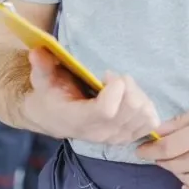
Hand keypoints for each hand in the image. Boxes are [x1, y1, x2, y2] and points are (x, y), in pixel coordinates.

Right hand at [24, 47, 159, 144]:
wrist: (53, 118)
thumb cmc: (50, 95)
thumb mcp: (42, 79)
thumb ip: (42, 66)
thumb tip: (38, 51)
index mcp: (79, 120)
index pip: (108, 110)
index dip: (115, 87)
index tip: (107, 74)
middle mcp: (99, 133)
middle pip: (132, 109)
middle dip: (128, 86)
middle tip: (115, 78)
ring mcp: (115, 138)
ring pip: (144, 114)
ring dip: (138, 94)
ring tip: (123, 88)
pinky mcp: (127, 137)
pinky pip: (150, 122)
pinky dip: (147, 107)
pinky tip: (132, 98)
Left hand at [135, 89, 188, 188]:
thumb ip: (183, 120)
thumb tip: (157, 132)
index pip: (171, 147)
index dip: (151, 150)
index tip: (141, 150)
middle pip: (178, 164)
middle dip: (162, 161)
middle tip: (158, 155)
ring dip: (176, 173)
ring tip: (175, 163)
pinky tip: (187, 184)